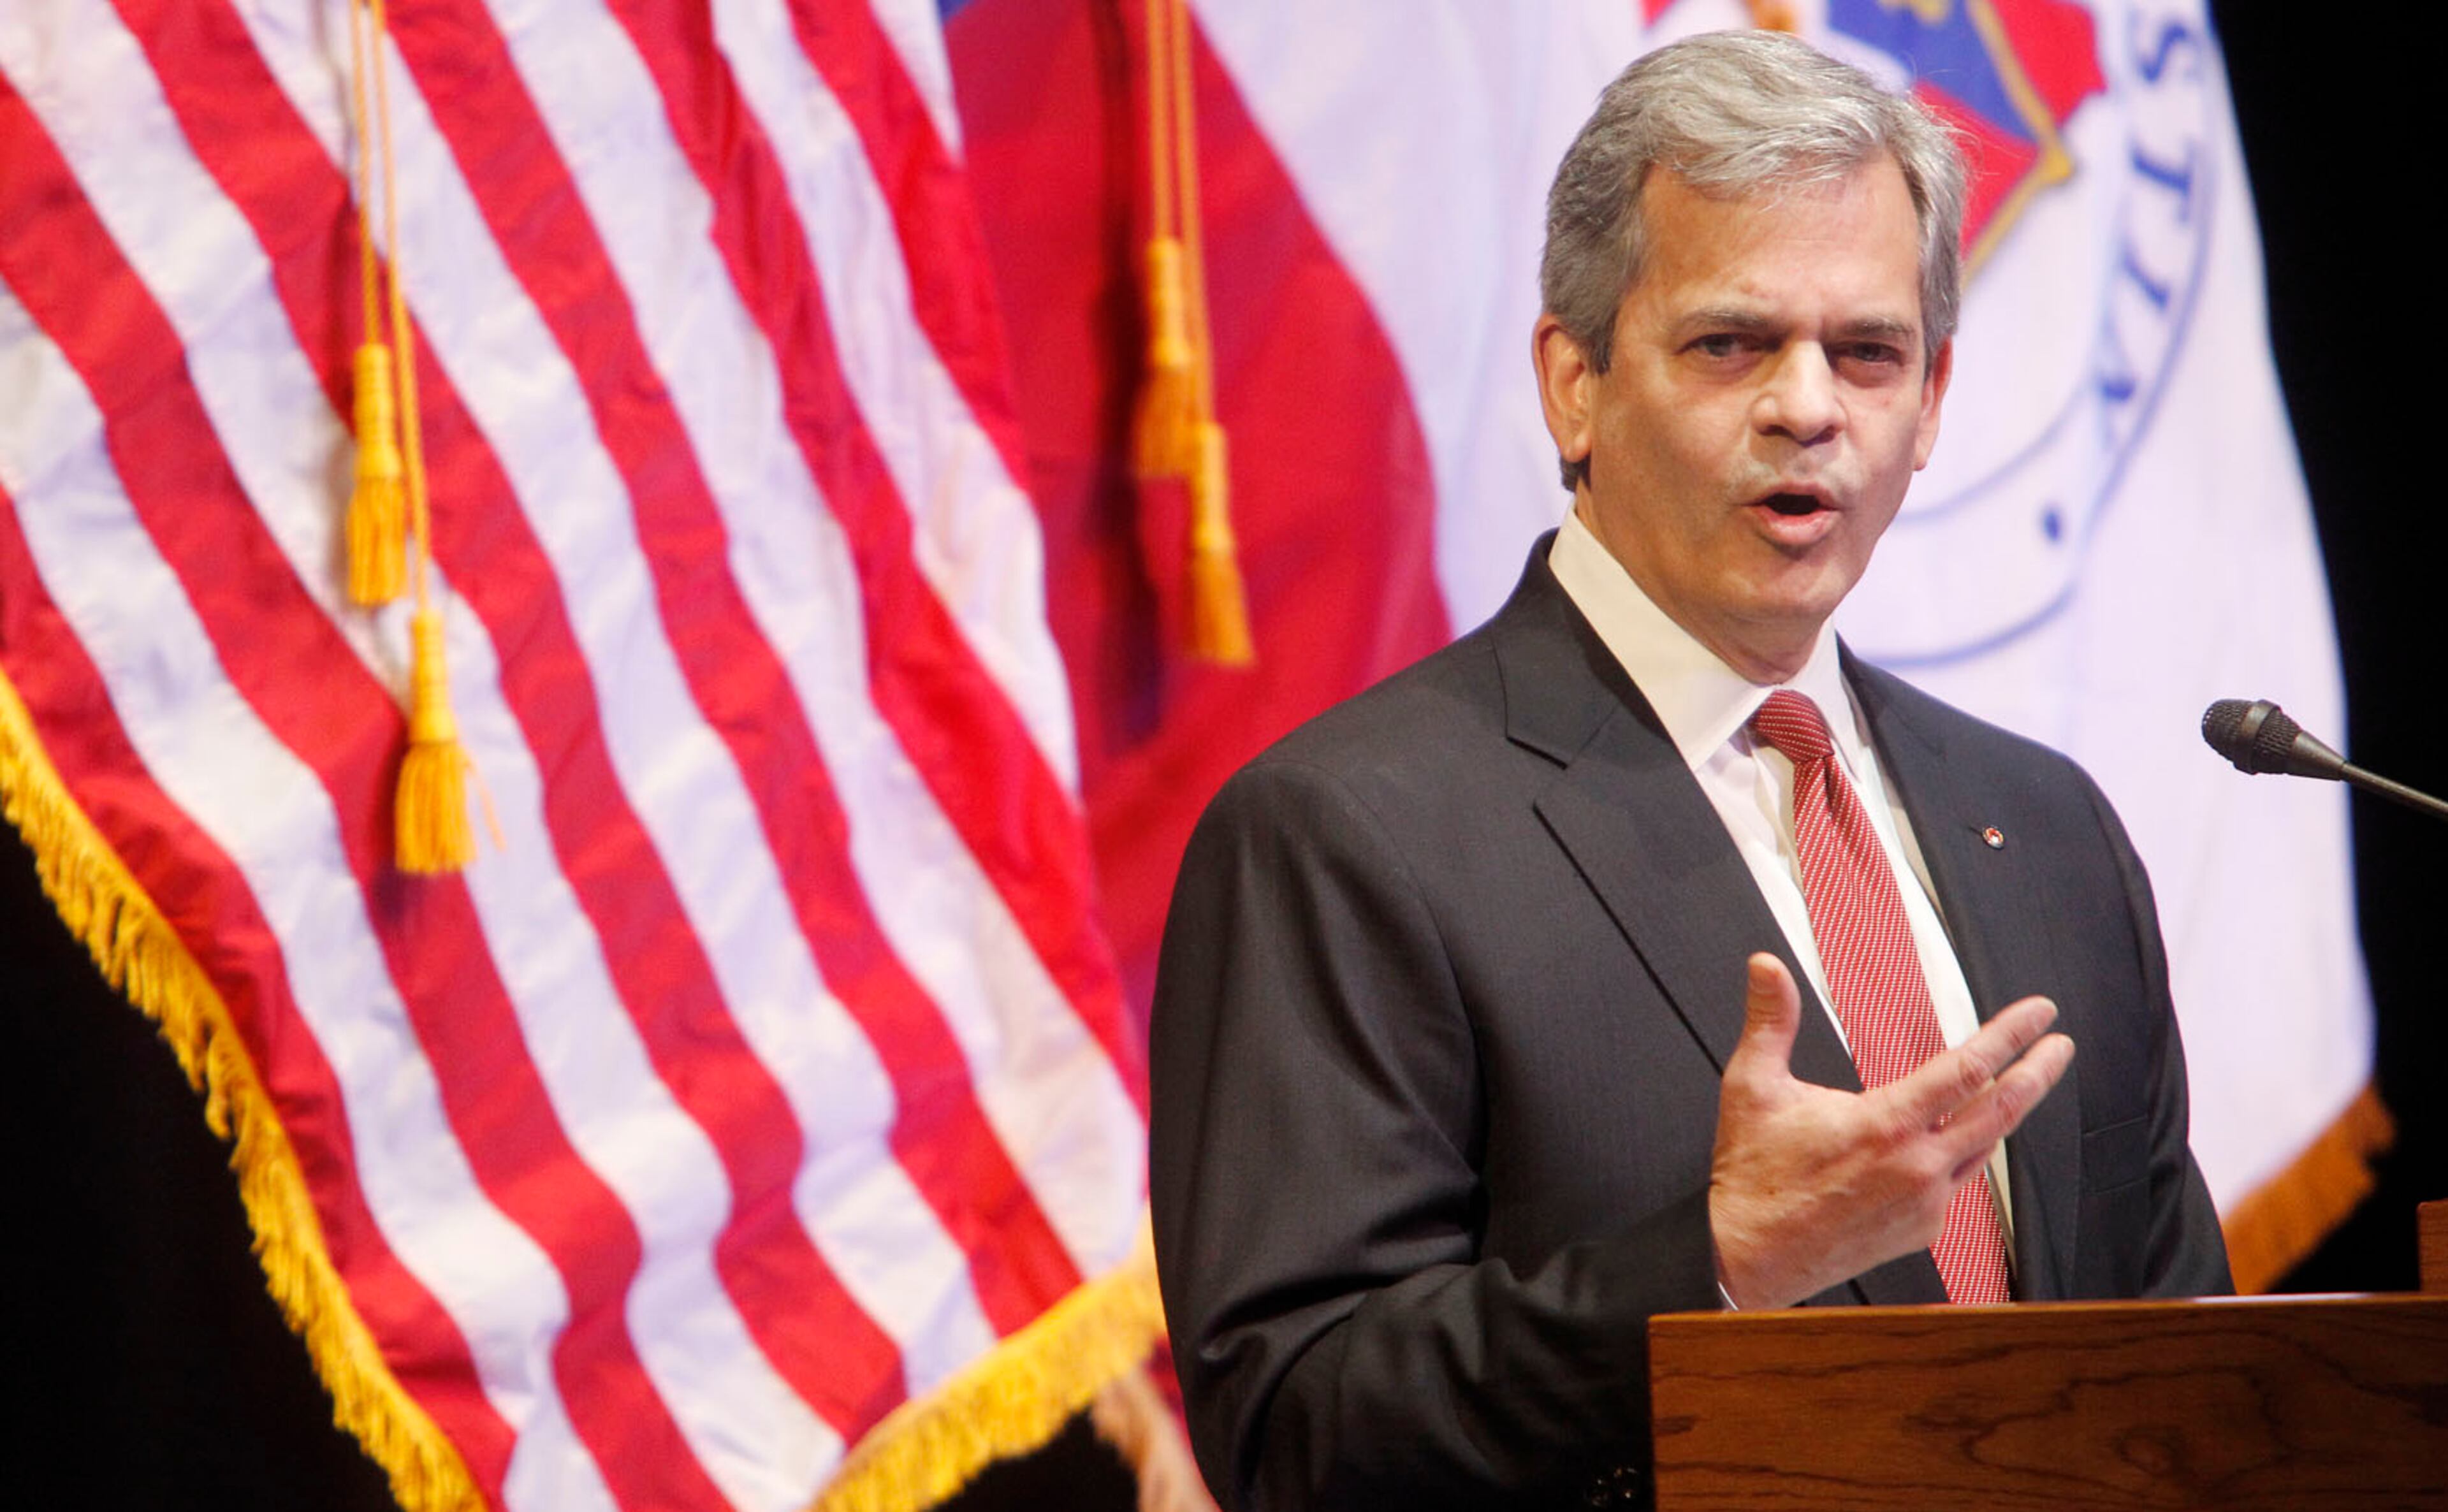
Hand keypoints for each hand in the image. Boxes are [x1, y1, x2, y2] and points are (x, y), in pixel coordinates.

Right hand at [1708, 953, 2072, 1309]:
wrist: (1748, 1256)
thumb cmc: (1753, 1177)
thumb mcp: (1752, 1086)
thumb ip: (1770, 1020)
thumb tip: (1767, 967)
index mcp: (1885, 1126)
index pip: (1968, 1069)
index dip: (2010, 1035)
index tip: (2038, 1014)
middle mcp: (1917, 1167)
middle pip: (2000, 1112)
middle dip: (2038, 1072)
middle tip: (2059, 1046)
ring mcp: (1925, 1203)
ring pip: (1985, 1150)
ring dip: (2006, 1114)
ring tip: (2020, 1087)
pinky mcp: (1922, 1231)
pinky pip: (1957, 1185)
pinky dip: (1962, 1157)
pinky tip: (1952, 1145)